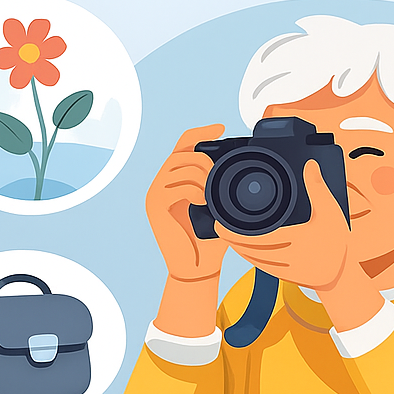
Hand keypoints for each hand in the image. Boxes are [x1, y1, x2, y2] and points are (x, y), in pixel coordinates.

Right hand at [146, 124, 228, 281]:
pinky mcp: (155, 206)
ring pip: (179, 166)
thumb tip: (239, 167)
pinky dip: (194, 190)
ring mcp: (155, 193)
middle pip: (182, 152)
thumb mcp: (221, 207)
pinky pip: (175, 186)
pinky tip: (203, 202)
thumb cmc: (211, 238)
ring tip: (211, 195)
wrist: (197, 266)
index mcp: (176, 179)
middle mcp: (161, 182)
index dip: (201, 132)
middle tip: (218, 181)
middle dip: (205, 160)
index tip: (222, 128)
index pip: (183, 145)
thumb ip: (223, 187)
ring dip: (201, 176)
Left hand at [216, 159, 354, 291]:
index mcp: (296, 240)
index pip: (256, 239)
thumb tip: (309, 164)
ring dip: (239, 248)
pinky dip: (250, 256)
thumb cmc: (336, 241)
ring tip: (228, 235)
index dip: (235, 234)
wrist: (342, 274)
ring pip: (253, 259)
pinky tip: (244, 248)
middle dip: (232, 239)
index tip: (221, 226)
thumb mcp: (331, 211)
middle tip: (219, 227)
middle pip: (250, 250)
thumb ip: (318, 188)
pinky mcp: (285, 276)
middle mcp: (288, 257)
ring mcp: (285, 269)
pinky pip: (261, 266)